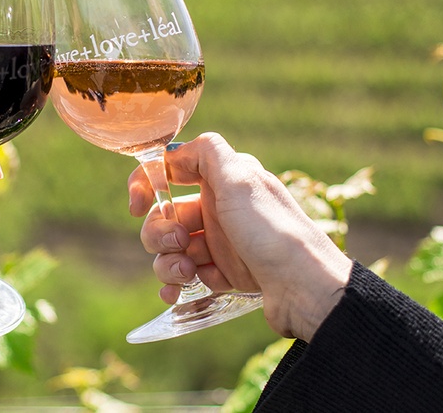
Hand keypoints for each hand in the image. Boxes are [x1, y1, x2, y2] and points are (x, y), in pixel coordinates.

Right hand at [128, 132, 350, 341]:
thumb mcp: (240, 179)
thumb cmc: (272, 231)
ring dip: (167, 262)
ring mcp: (222, 243)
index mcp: (223, 180)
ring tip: (185, 274)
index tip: (136, 205)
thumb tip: (175, 149)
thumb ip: (207, 152)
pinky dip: (176, 283)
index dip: (146, 185)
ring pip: (171, 248)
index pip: (171, 172)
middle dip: (159, 232)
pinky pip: (186, 275)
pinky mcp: (225, 275)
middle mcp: (221, 208)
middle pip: (165, 215)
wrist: (306, 288)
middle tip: (178, 245)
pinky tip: (176, 294)